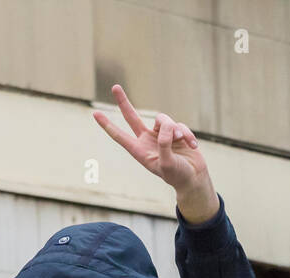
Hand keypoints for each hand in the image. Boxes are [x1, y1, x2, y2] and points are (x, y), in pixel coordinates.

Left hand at [94, 84, 219, 223]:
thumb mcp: (168, 163)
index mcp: (140, 151)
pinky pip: (179, 125)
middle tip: (115, 87)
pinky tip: (193, 145)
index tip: (95, 113)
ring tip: (181, 140)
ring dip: (173, 128)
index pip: (120, 136)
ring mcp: (161, 135)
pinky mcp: (175, 132)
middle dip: (123, 102)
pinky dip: (186, 133)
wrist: (194, 178)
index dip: (108, 125)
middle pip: (132, 117)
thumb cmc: (178, 175)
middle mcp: (148, 141)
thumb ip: (164, 143)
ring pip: (163, 120)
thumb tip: (167, 126)